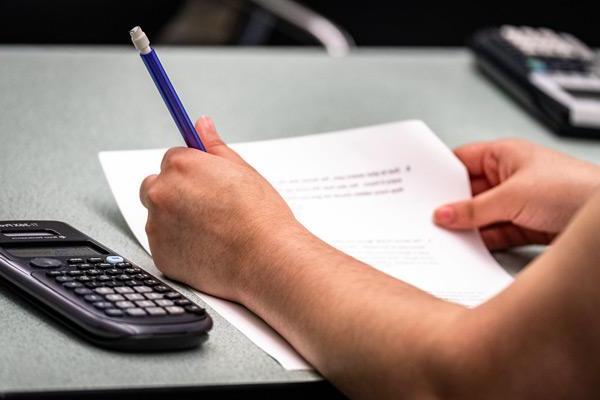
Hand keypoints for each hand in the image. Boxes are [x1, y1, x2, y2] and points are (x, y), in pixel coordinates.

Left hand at [139, 116, 297, 300]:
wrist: (265, 258)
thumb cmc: (259, 216)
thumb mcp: (242, 170)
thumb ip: (215, 146)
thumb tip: (202, 124)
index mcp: (180, 166)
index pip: (173, 159)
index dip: (193, 171)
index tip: (204, 182)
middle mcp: (161, 193)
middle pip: (157, 186)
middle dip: (177, 193)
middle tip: (209, 207)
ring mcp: (157, 226)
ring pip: (160, 217)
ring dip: (177, 220)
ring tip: (213, 231)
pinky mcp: (160, 255)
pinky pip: (165, 245)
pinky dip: (180, 246)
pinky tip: (207, 247)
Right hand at [433, 139, 599, 249]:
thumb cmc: (573, 190)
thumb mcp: (513, 196)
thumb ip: (474, 209)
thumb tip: (443, 214)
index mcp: (505, 155)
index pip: (462, 160)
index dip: (440, 173)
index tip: (418, 188)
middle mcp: (509, 176)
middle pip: (468, 191)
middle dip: (451, 204)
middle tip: (427, 216)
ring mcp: (517, 202)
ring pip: (480, 214)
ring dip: (467, 225)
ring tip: (444, 235)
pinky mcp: (525, 225)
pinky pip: (494, 232)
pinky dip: (482, 240)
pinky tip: (467, 246)